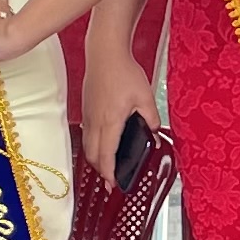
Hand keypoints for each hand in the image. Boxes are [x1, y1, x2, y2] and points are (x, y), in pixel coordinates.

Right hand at [78, 54, 157, 192]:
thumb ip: (151, 118)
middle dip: (101, 171)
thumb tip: (153, 132)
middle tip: (111, 180)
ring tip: (107, 167)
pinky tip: (102, 145)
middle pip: (92, 155)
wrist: (105, 54)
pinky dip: (92, 145)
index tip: (114, 185)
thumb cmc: (124, 73)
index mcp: (110, 122)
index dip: (109, 173)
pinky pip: (86, 134)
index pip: (106, 155)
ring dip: (95, 159)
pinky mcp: (86, 109)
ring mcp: (88, 115)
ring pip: (87, 145)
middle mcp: (95, 122)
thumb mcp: (145, 97)